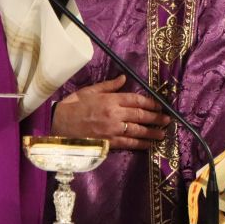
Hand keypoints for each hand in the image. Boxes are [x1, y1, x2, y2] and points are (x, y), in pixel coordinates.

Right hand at [51, 75, 171, 150]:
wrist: (58, 125)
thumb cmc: (72, 106)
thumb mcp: (89, 91)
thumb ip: (108, 86)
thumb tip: (123, 78)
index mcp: (110, 100)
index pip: (136, 100)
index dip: (150, 103)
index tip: (159, 106)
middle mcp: (114, 114)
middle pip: (140, 116)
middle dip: (156, 118)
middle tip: (167, 120)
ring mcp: (112, 130)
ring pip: (138, 131)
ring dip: (152, 133)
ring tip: (162, 134)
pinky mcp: (108, 142)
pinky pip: (128, 143)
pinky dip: (140, 144)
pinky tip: (148, 145)